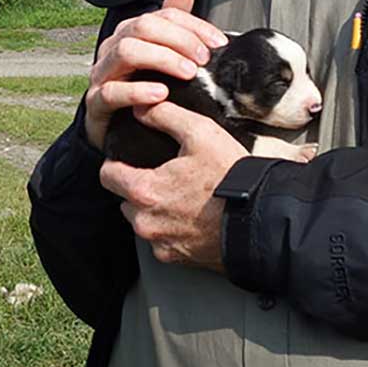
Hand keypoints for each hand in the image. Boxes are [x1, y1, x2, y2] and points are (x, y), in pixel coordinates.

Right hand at [84, 0, 226, 150]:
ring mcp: (102, 73)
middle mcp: (114, 46)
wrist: (116, 129)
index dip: (194, 26)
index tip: (219, 43)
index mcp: (132, 31)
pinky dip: (136, 91)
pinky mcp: (95, 102)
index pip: (164, 16)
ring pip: (126, 52)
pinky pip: (110, 91)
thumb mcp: (164, 52)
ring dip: (162, 59)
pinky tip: (161, 94)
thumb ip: (175, 19)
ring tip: (188, 73)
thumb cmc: (143, 84)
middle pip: (143, 27)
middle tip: (204, 59)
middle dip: (179, 40)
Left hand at [99, 99, 247, 269]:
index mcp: (144, 190)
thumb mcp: (200, 133)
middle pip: (125, 199)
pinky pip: (161, 241)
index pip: (107, 176)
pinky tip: (193, 215)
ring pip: (143, 221)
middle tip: (166, 175)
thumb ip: (165, 116)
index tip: (129, 160)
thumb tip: (140, 108)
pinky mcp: (176, 258)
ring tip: (182, 195)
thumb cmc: (230, 176)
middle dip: (139, 187)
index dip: (117, 163)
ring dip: (154, 209)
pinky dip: (171, 229)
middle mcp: (145, 222)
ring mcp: (160, 243)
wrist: (260, 217)